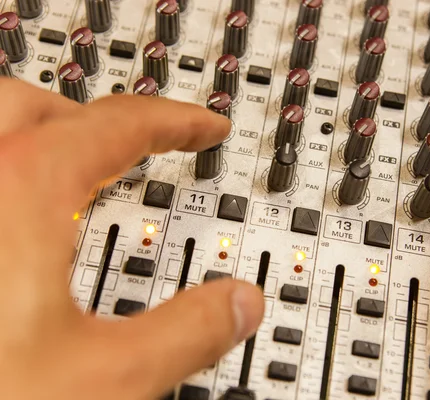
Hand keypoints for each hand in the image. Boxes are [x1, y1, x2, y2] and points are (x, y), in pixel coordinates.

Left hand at [0, 79, 263, 399]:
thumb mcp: (103, 382)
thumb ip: (187, 333)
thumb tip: (240, 304)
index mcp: (15, 194)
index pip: (118, 127)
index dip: (175, 123)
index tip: (203, 127)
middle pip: (32, 106)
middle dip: (91, 120)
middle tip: (131, 146)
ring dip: (30, 140)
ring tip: (64, 174)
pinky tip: (6, 238)